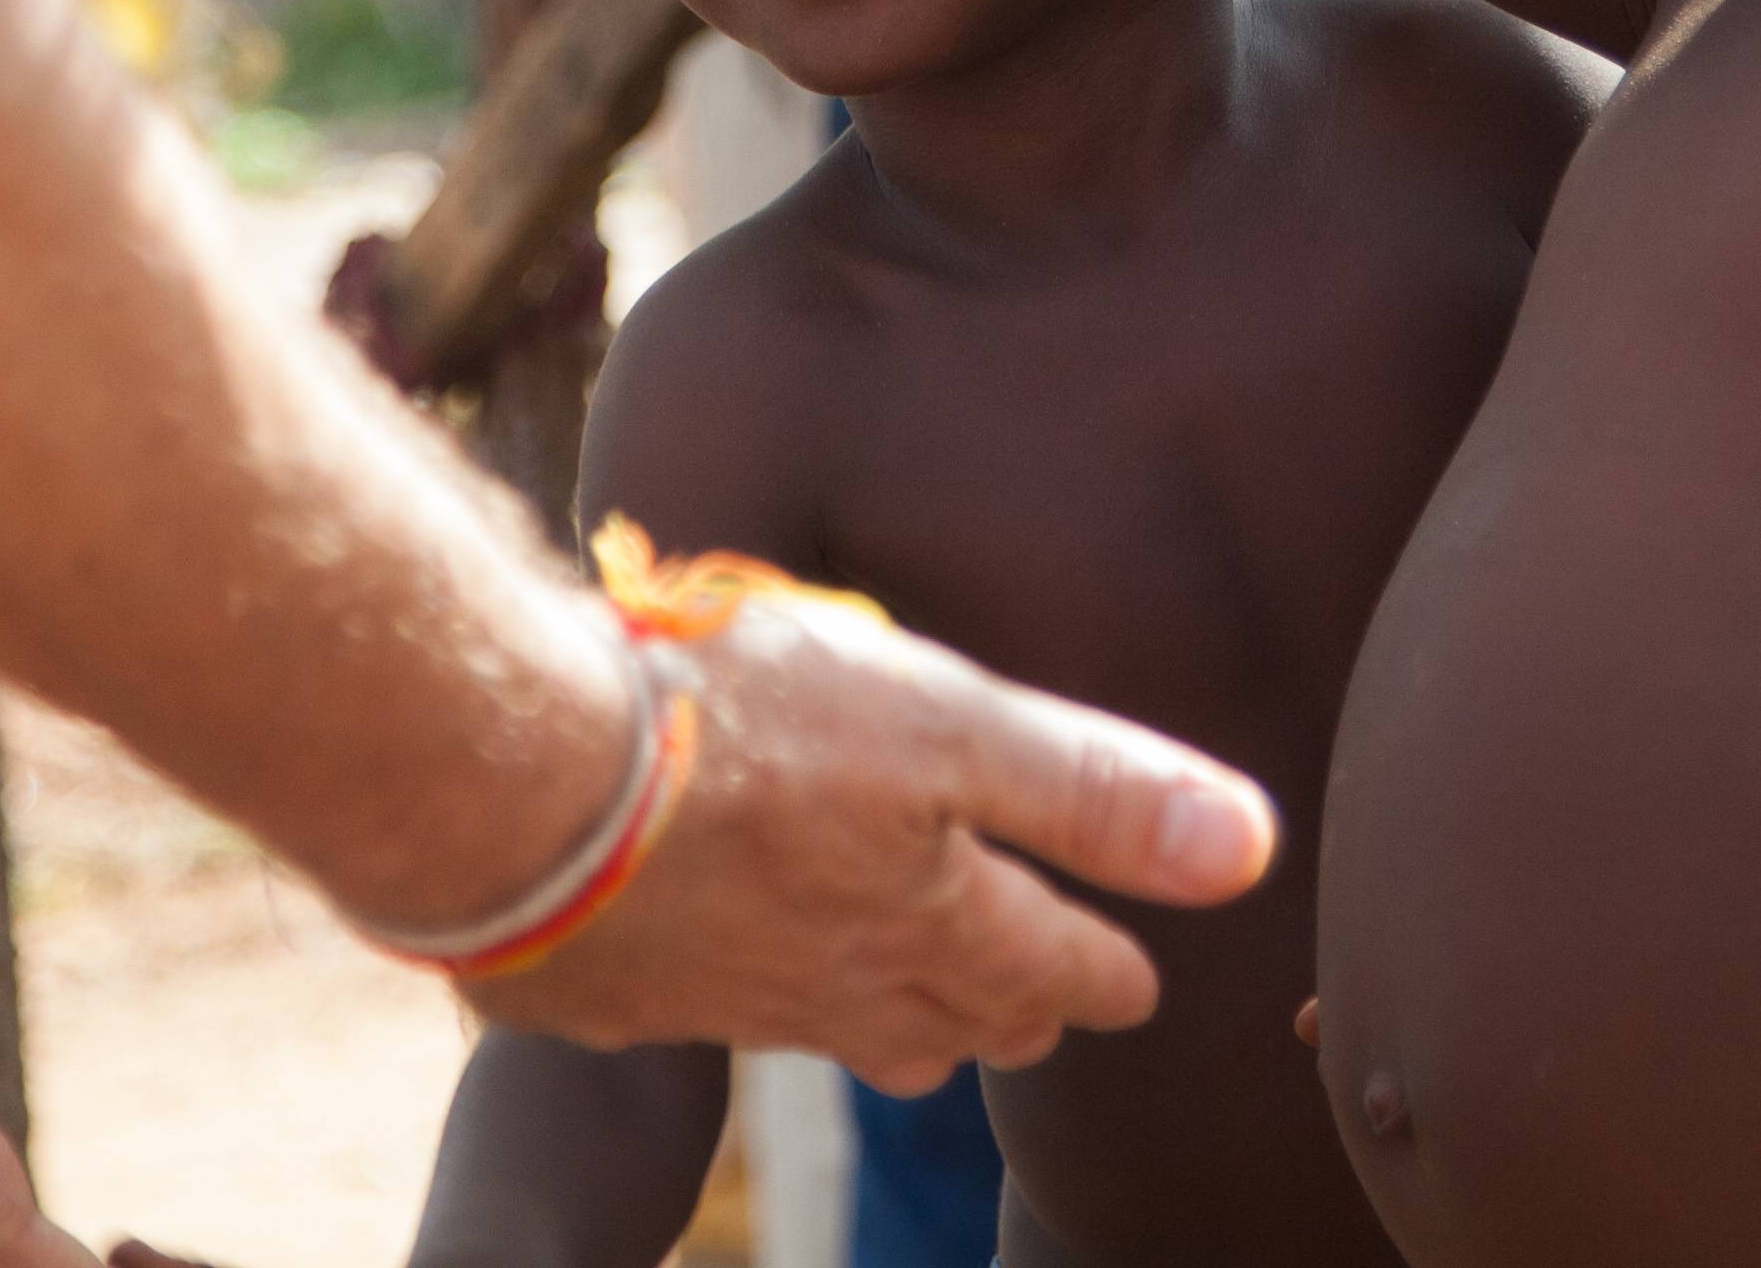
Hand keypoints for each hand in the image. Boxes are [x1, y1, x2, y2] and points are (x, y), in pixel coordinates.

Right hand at [484, 589, 1276, 1087]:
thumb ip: (1090, 791)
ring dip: (895, 1019)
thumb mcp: (946, 727)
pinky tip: (727, 962)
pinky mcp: (615, 991)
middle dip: (1012, 1010)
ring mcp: (722, 1000)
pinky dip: (749, 994)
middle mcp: (837, 985)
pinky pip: (710, 1013)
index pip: (1055, 969)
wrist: (513, 780)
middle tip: (1042, 998)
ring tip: (918, 1004)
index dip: (1105, 970)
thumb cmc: (736, 729)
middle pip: (956, 1023)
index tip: (1135, 979)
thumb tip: (1247, 850)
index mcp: (930, 924)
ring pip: (842, 1034)